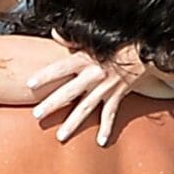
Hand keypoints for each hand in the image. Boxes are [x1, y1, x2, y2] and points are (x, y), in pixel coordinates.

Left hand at [29, 44, 146, 145]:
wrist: (144, 51)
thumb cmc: (114, 44)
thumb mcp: (92, 39)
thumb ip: (70, 38)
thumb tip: (53, 32)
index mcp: (85, 58)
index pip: (61, 67)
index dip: (45, 75)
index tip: (29, 84)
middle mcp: (94, 74)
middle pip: (69, 92)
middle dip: (52, 104)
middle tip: (36, 116)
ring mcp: (105, 88)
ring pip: (86, 108)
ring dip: (72, 123)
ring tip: (60, 137)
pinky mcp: (117, 96)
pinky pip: (110, 114)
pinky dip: (106, 128)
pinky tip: (100, 142)